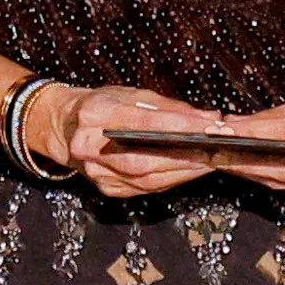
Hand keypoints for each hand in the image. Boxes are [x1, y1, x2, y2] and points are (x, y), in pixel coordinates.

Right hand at [49, 83, 249, 199]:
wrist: (66, 127)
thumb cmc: (100, 106)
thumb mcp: (130, 95)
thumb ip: (167, 107)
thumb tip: (205, 117)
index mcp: (95, 114)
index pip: (145, 123)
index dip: (182, 126)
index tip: (211, 125)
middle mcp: (90, 146)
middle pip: (146, 158)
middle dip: (187, 155)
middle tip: (219, 148)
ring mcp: (97, 172)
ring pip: (148, 178)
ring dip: (185, 171)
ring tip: (210, 160)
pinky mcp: (107, 188)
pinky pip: (146, 189)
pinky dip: (172, 180)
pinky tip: (189, 172)